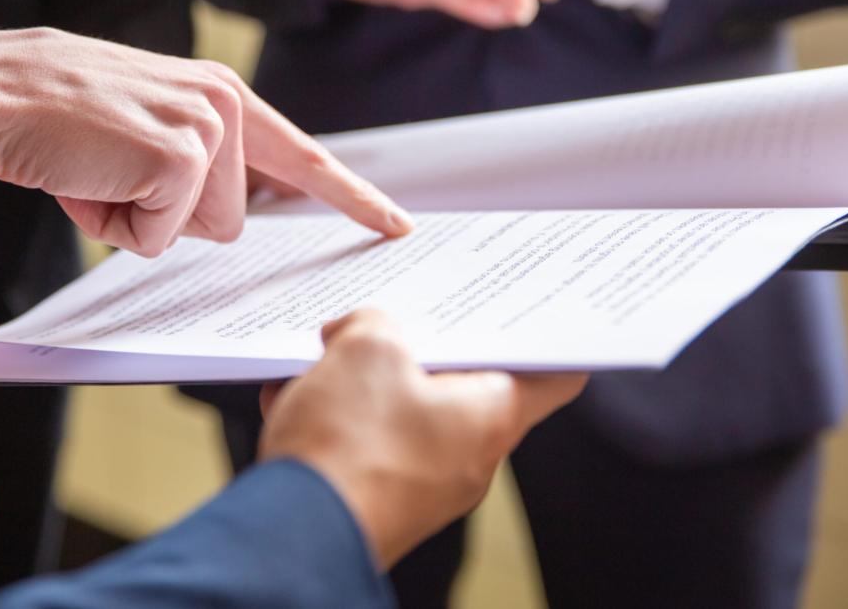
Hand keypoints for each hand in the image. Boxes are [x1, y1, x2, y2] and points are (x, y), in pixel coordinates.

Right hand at [0, 28, 412, 257]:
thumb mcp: (143, 128)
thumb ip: (195, 161)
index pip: (303, 156)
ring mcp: (207, 129)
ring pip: (198, 233)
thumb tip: (225, 216)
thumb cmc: (57, 118)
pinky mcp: (181, 157)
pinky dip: (113, 224)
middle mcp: (226, 105)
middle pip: (231, 222)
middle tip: (113, 171)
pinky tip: (88, 177)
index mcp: (223, 95)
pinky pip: (159, 237)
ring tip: (98, 169)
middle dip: (167, 217)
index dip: (351, 198)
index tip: (394, 226)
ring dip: (138, 220)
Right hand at [258, 309, 586, 566]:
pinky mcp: (379, 501)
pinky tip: (296, 398)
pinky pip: (367, 445)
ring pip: (404, 413)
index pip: (552, 375)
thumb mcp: (364, 349)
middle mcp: (469, 459)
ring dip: (364, 382)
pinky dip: (336, 419)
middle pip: (461, 386)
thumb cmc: (348, 449)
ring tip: (325, 361)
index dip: (541, 338)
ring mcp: (424, 486)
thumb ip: (372, 324)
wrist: (295, 535)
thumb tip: (357, 334)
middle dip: (417, 349)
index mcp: (490, 417)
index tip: (521, 312)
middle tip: (384, 323)